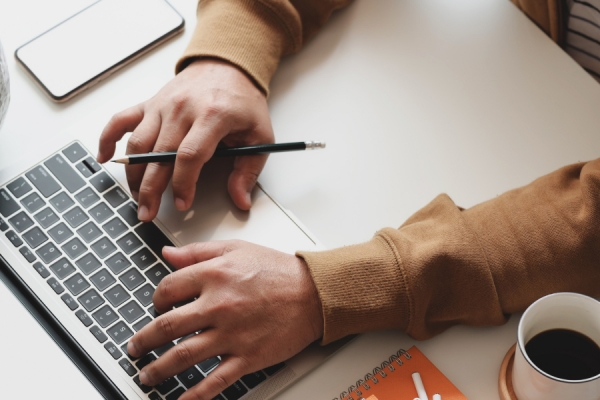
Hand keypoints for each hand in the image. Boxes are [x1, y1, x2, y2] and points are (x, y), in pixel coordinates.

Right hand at [97, 59, 273, 220]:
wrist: (227, 66)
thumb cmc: (242, 101)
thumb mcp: (259, 135)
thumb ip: (249, 170)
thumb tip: (240, 200)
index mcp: (212, 116)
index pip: (190, 156)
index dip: (183, 184)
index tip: (182, 203)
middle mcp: (182, 109)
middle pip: (159, 155)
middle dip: (151, 189)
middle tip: (148, 213)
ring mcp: (162, 105)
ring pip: (138, 143)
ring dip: (133, 174)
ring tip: (137, 197)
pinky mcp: (150, 103)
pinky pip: (121, 120)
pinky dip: (107, 138)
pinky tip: (104, 157)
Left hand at [127, 241, 323, 399]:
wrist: (314, 293)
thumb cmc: (279, 270)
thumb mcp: (237, 249)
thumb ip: (198, 251)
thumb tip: (168, 254)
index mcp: (214, 276)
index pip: (167, 289)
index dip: (155, 300)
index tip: (155, 307)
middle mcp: (219, 305)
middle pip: (166, 327)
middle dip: (143, 340)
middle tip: (134, 347)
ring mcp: (232, 334)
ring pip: (182, 356)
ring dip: (158, 369)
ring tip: (146, 375)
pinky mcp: (247, 357)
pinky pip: (214, 381)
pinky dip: (193, 395)